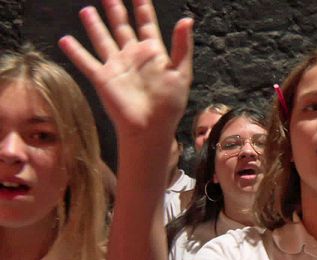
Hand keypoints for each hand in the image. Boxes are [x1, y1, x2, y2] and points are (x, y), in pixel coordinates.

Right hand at [58, 0, 192, 146]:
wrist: (151, 128)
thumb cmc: (170, 103)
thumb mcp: (181, 72)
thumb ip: (182, 46)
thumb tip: (187, 19)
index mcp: (153, 52)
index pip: (146, 23)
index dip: (142, 7)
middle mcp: (133, 56)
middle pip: (122, 26)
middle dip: (116, 10)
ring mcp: (117, 66)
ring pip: (103, 39)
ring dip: (94, 25)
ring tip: (87, 10)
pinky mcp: (103, 78)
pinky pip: (86, 62)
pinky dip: (75, 51)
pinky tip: (66, 40)